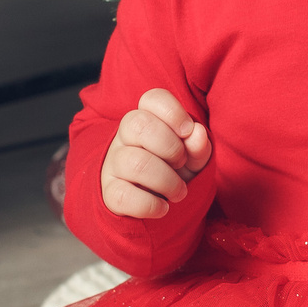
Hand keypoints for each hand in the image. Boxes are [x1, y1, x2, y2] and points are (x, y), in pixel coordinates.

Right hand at [101, 88, 212, 219]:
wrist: (152, 203)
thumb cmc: (172, 170)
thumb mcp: (192, 158)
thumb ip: (198, 146)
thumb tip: (198, 133)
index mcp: (146, 120)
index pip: (151, 99)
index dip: (172, 111)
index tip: (188, 131)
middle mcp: (124, 138)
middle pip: (137, 124)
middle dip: (170, 146)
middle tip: (181, 163)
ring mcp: (113, 165)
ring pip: (134, 162)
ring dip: (167, 181)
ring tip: (179, 192)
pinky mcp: (109, 194)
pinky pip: (124, 196)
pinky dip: (150, 205)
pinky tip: (163, 208)